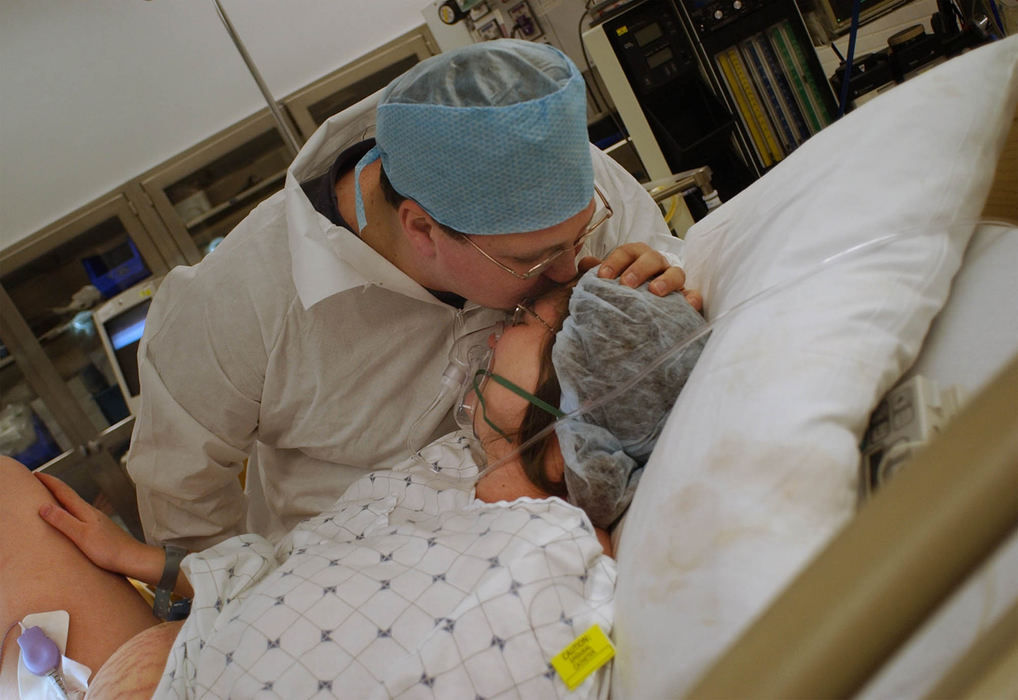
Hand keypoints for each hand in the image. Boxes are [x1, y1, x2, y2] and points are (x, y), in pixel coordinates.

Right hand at [36, 473, 157, 579]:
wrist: (133, 558)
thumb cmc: (109, 550)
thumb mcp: (81, 536)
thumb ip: (63, 521)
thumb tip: (44, 506)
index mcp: (85, 511)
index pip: (64, 491)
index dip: (49, 481)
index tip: (35, 473)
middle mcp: (91, 512)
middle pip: (69, 495)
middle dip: (53, 486)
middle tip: (38, 480)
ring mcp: (96, 520)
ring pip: (75, 504)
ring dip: (61, 498)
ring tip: (49, 497)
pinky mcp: (99, 529)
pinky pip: (79, 514)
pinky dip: (69, 510)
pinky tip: (69, 517)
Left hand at [579, 242, 703, 310]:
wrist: (636, 314)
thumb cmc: (621, 293)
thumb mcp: (606, 283)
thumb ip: (595, 273)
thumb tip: (585, 264)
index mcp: (636, 258)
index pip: (627, 252)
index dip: (614, 261)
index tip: (602, 277)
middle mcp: (656, 266)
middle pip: (652, 258)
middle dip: (639, 269)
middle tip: (626, 284)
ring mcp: (673, 281)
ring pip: (676, 272)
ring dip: (666, 280)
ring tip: (654, 291)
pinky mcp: (685, 299)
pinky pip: (694, 295)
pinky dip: (692, 298)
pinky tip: (687, 304)